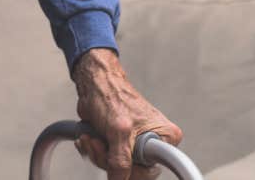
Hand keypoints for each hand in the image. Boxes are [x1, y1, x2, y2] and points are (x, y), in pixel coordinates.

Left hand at [71, 48, 182, 179]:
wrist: (94, 83)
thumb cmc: (110, 96)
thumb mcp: (118, 131)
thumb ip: (120, 160)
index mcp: (165, 137)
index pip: (152, 170)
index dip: (132, 171)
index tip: (119, 161)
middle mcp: (154, 142)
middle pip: (132, 171)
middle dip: (108, 160)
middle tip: (98, 143)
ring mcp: (136, 144)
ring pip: (116, 167)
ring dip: (97, 154)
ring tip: (91, 137)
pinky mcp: (121, 143)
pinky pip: (107, 159)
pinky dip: (94, 151)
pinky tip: (89, 138)